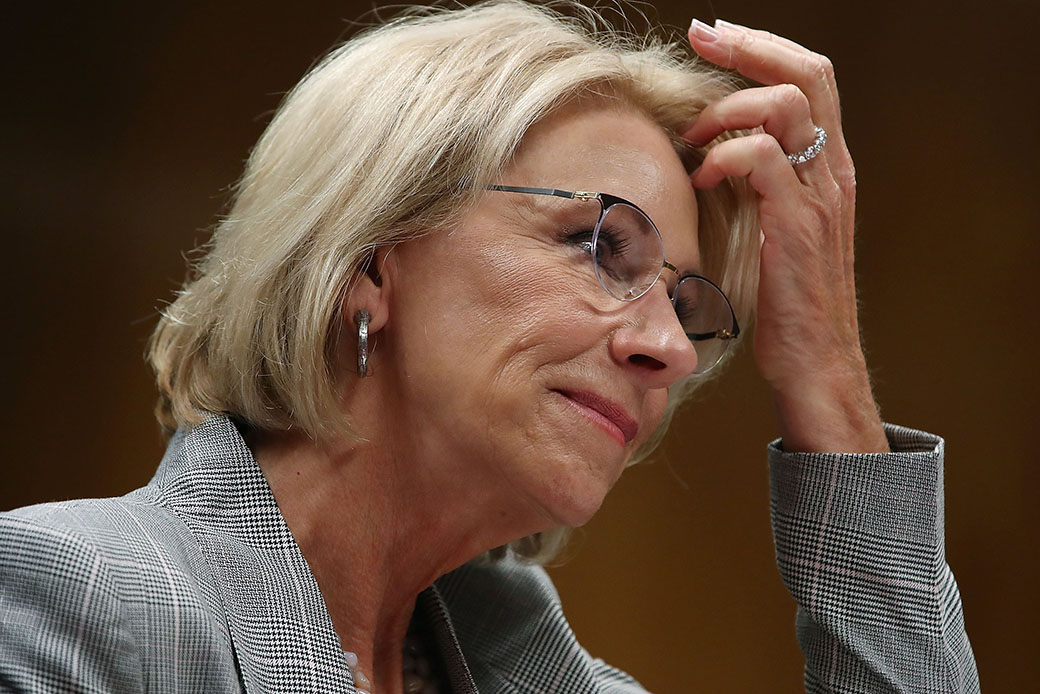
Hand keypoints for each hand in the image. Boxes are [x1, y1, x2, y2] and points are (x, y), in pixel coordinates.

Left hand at [685, 19, 887, 452]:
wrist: (816, 360)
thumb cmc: (787, 301)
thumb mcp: (775, 229)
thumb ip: (758, 184)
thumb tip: (710, 150)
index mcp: (826, 167)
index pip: (809, 78)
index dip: (762, 46)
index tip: (713, 36)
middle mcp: (831, 171)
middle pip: (806, 73)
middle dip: (748, 45)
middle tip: (700, 38)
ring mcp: (819, 195)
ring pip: (786, 105)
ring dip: (728, 108)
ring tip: (694, 137)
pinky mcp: (798, 224)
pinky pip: (762, 159)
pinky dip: (724, 156)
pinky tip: (700, 180)